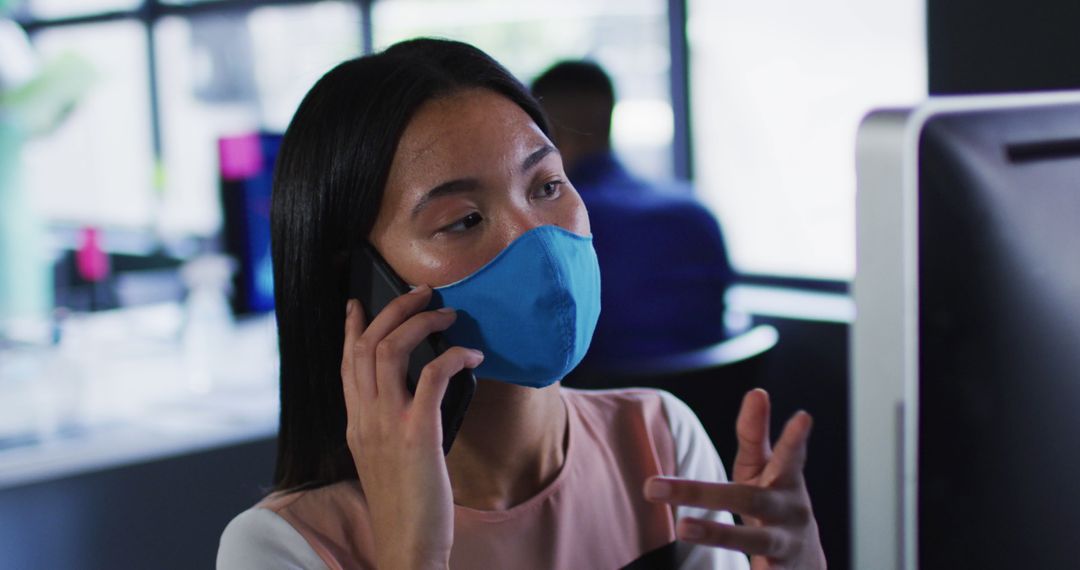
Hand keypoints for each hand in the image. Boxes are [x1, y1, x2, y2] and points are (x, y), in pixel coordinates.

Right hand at [341, 285, 483, 569]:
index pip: (346, 363)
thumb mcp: (383, 460)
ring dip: (421, 322)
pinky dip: (452, 355)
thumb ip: (386, 426)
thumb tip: (410, 398)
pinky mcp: (418, 434)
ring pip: (391, 349)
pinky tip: (471, 354)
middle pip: (368, 344)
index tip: (358, 304)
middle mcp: (365, 418)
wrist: (407, 547)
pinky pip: (431, 376)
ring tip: (447, 313)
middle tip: (421, 293)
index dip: (352, 328)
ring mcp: (388, 424)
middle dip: (394, 309)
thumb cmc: (404, 507)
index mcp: (355, 424)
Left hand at [644, 389, 825, 568]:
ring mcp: (783, 546)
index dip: (795, 438)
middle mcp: (789, 512)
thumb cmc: (774, 501)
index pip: (788, 456)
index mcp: (786, 481)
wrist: (805, 563)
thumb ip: (756, 433)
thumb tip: (756, 392)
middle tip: (653, 486)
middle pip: (748, 500)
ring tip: (682, 528)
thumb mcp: (766, 468)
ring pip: (751, 543)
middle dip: (702, 492)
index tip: (803, 417)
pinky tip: (718, 568)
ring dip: (716, 534)